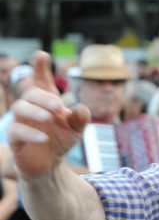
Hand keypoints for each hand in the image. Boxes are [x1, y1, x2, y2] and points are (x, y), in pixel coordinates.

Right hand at [8, 51, 89, 176]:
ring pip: (19, 109)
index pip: (41, 81)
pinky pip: (16, 131)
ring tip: (49, 118)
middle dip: (43, 96)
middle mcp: (32, 108)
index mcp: (47, 102)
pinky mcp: (14, 139)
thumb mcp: (76, 129)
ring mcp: (21, 122)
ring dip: (35, 111)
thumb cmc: (61, 140)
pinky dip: (30, 133)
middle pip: (30, 93)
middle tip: (57, 105)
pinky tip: (44, 138)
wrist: (49, 164)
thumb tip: (82, 108)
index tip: (41, 55)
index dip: (40, 68)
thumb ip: (80, 119)